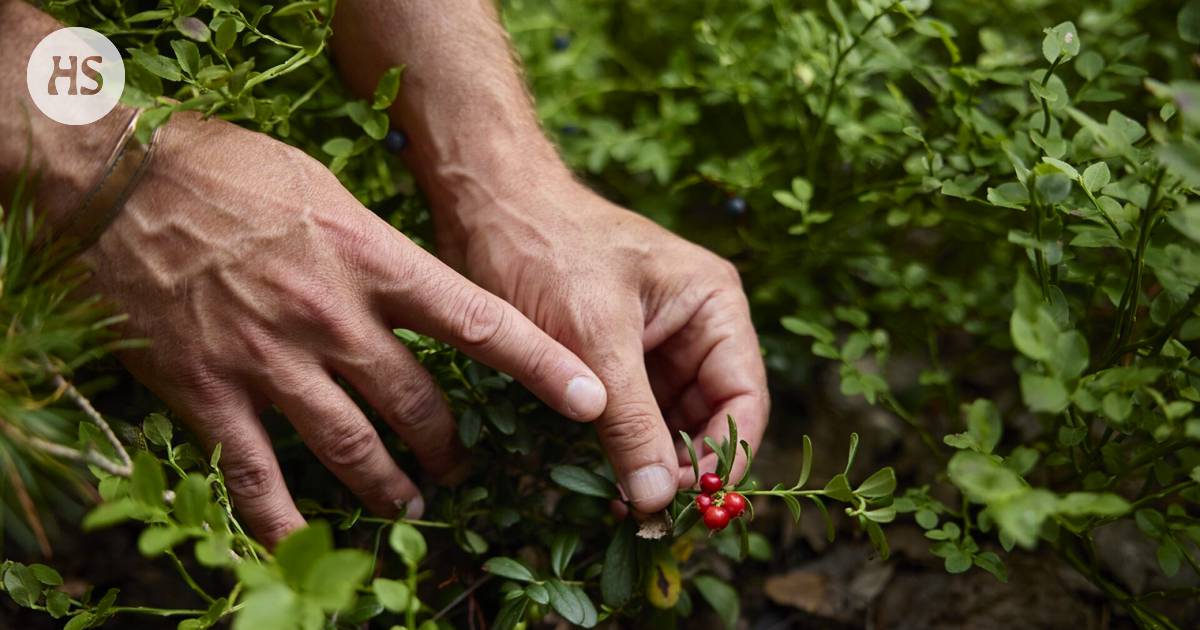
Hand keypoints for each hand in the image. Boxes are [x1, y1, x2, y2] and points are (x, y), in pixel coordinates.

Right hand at [79, 112, 607, 543]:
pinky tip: (302, 547)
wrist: (119, 180)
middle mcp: (332, 319)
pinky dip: (281, 520)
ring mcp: (270, 362)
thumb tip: (419, 294)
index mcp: (371, 261)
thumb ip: (376, 252)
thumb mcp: (325, 192)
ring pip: (350, 448)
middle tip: (461, 464)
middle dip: (448, 445)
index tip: (591, 402)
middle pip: (418, 403)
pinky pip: (255, 476)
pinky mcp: (208, 394)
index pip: (478, 322)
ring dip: (389, 487)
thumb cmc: (229, 172)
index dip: (541, 368)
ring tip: (411, 508)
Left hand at [436, 181, 769, 512]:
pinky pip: (634, 413)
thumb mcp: (594, 340)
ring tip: (627, 505)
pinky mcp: (616, 356)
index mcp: (713, 305)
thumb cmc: (546, 251)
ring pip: (671, 422)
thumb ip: (630, 421)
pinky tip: (608, 477)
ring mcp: (656, 343)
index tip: (692, 506)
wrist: (485, 207)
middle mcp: (695, 326)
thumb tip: (656, 500)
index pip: (743, 398)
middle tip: (650, 516)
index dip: (724, 457)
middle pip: (712, 417)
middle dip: (685, 466)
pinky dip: (624, 446)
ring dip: (653, 462)